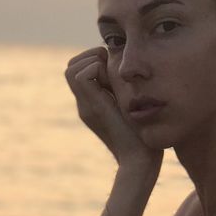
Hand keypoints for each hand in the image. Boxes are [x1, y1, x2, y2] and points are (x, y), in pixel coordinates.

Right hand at [65, 47, 162, 169]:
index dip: (94, 58)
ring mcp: (85, 106)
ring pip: (71, 69)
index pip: (79, 68)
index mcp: (93, 102)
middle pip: (71, 66)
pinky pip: (81, 75)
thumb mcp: (133, 106)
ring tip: (111, 74)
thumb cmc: (144, 136)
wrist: (140, 159)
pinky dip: (96, 69)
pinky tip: (113, 82)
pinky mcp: (92, 108)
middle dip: (91, 56)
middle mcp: (84, 103)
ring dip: (92, 61)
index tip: (114, 67)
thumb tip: (128, 69)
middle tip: (111, 67)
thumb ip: (125, 90)